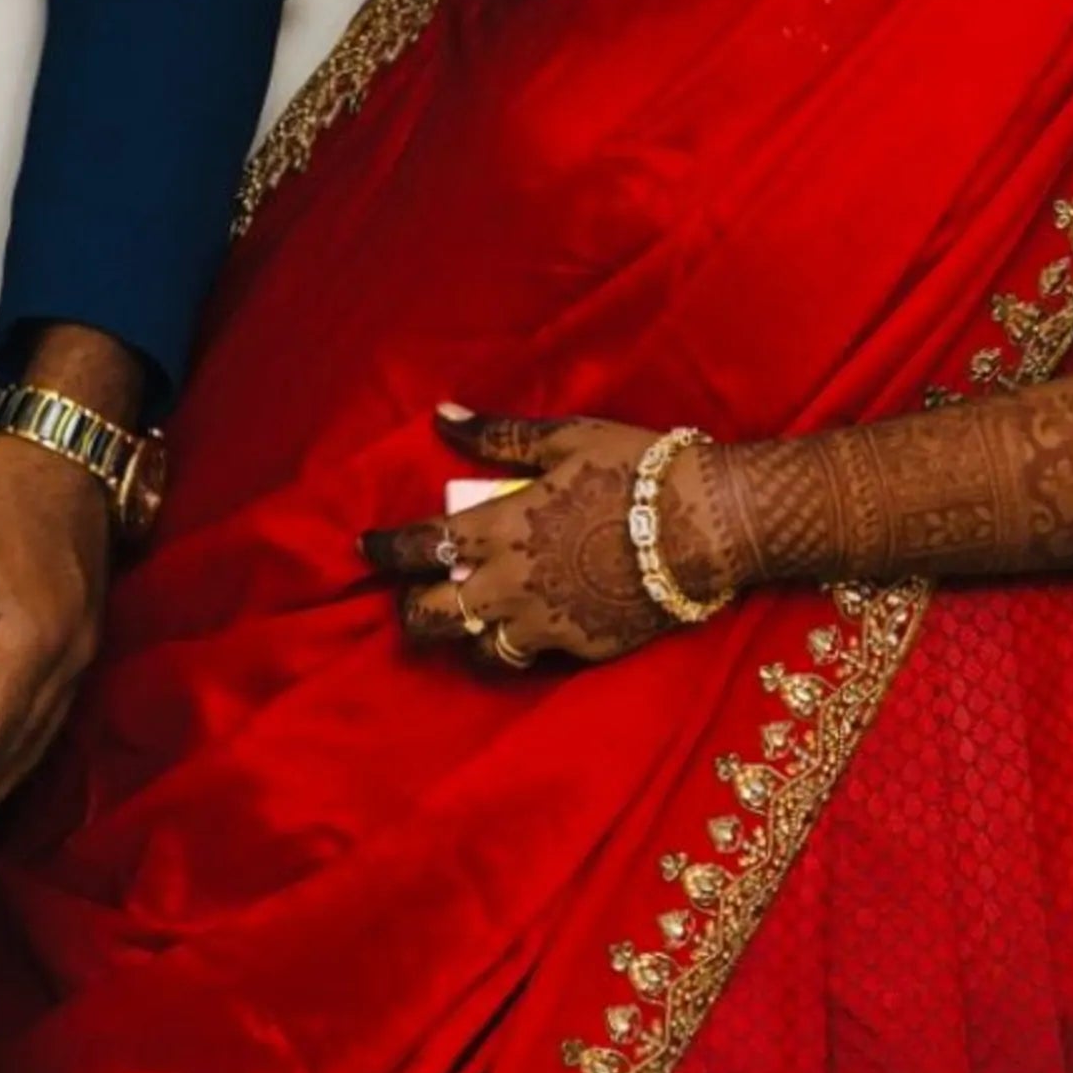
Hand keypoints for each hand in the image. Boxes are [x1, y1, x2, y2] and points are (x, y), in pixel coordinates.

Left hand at [359, 401, 721, 672]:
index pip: (416, 548)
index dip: (382, 550)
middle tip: (415, 592)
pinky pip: (527, 658)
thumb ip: (498, 435)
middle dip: (411, 606)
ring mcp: (541, 625)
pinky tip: (524, 626)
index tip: (365, 547)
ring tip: (466, 617)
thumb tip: (441, 414)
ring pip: (472, 649)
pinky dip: (516, 644)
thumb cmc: (636, 470)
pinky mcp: (577, 650)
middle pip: (428, 615)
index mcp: (496, 528)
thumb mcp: (565, 439)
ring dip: (461, 633)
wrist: (707, 525)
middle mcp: (507, 585)